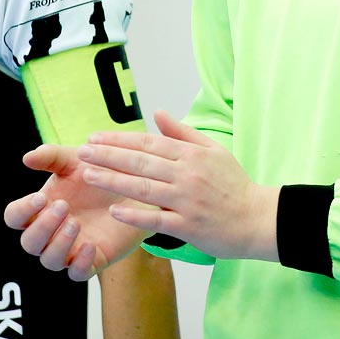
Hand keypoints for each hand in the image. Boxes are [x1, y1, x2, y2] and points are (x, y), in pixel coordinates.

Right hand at [3, 143, 150, 281]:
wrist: (135, 186)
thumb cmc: (99, 173)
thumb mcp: (75, 161)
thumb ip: (51, 157)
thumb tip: (27, 157)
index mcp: (42, 209)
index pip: (15, 217)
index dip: (22, 210)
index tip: (41, 197)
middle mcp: (52, 232)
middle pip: (29, 243)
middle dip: (43, 226)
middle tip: (63, 206)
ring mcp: (71, 248)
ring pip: (50, 260)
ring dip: (58, 244)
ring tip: (75, 223)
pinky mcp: (93, 260)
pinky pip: (78, 273)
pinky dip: (80, 263)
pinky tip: (90, 244)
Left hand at [77, 109, 279, 261]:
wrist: (257, 218)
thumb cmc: (234, 184)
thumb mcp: (214, 150)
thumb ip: (184, 132)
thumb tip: (158, 113)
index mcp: (192, 154)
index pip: (148, 143)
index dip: (119, 139)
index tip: (94, 137)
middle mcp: (187, 174)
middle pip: (141, 162)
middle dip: (108, 155)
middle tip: (82, 152)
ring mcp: (187, 200)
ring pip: (143, 188)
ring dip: (114, 181)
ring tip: (89, 175)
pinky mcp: (188, 225)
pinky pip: (156, 219)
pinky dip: (135, 215)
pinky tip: (114, 210)